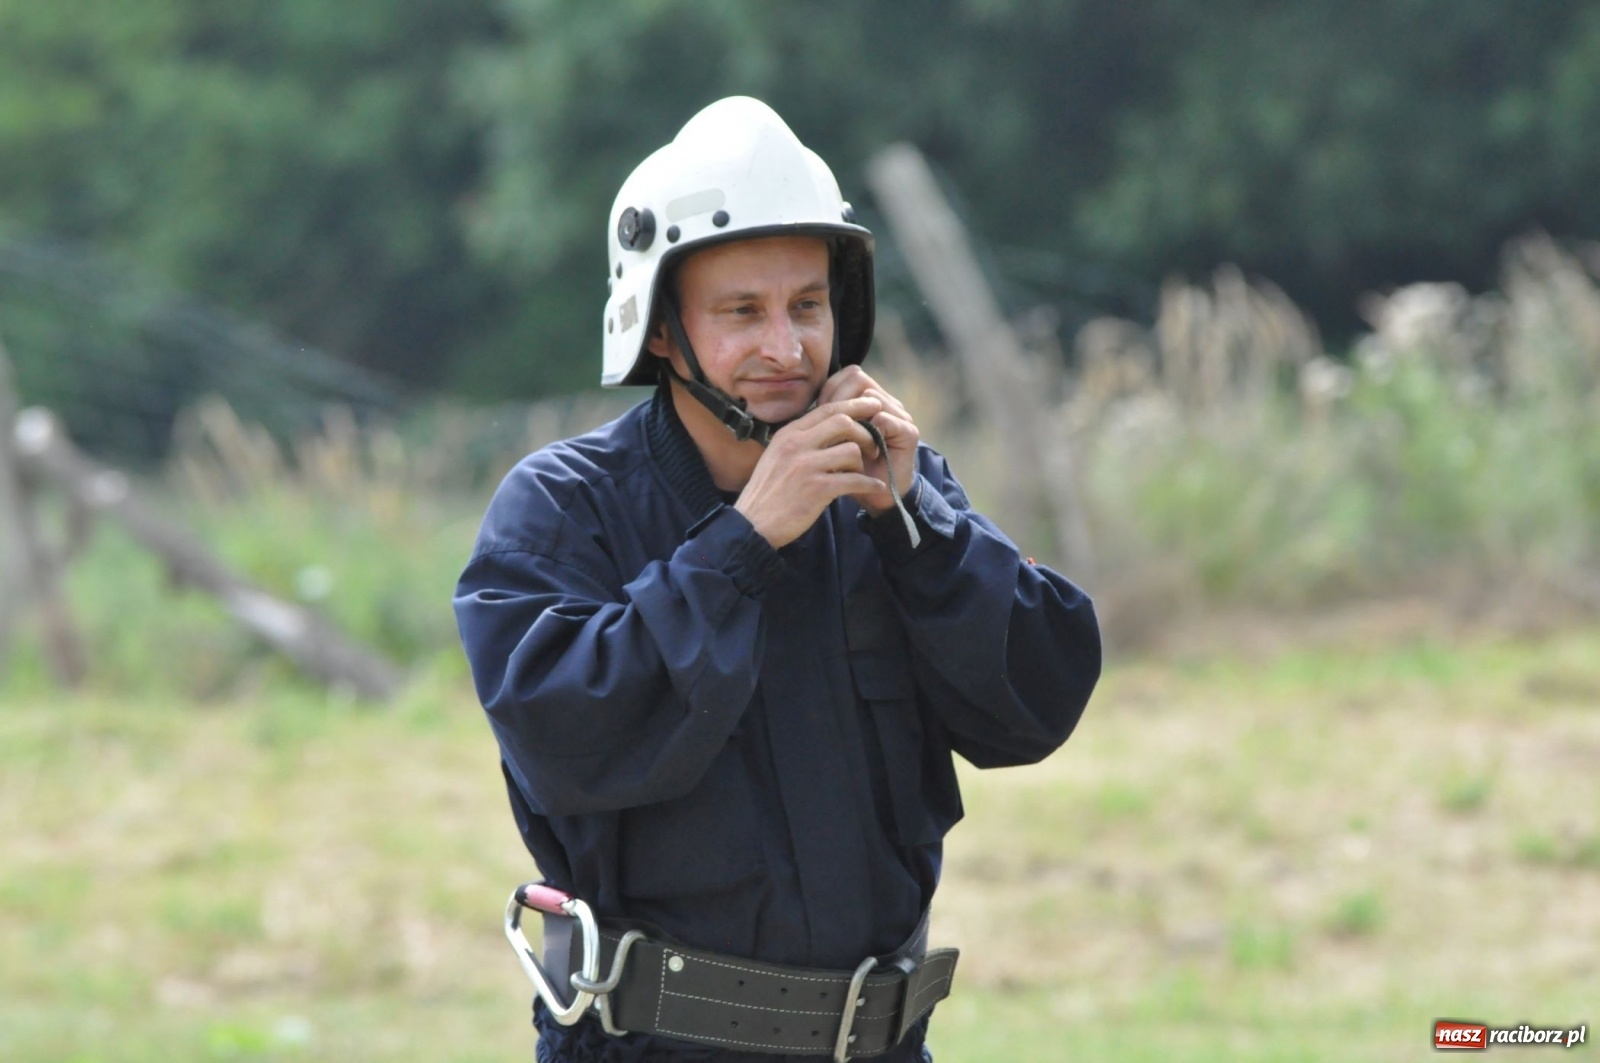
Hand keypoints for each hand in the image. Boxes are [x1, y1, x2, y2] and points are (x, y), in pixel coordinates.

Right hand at [734, 396, 887, 547]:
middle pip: (843, 422)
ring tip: (861, 473)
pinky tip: (875, 487)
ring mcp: (806, 466)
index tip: (872, 404)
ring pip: (851, 450)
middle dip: (865, 431)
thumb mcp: (776, 455)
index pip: (826, 408)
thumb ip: (799, 440)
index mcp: (788, 434)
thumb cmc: (768, 491)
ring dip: (863, 462)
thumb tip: (827, 428)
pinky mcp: (817, 489)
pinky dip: (869, 484)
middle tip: (873, 445)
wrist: (753, 523)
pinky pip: (854, 480)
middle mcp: (797, 445)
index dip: (854, 404)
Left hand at [817, 366, 919, 516]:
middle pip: (858, 377)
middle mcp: (887, 402)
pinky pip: (885, 418)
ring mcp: (900, 416)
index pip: (849, 374)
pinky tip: (859, 447)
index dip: (830, 389)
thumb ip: (826, 417)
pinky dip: (868, 430)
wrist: (876, 498)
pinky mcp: (909, 432)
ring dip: (852, 415)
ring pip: (870, 396)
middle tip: (829, 422)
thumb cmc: (850, 469)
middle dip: (838, 398)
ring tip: (844, 436)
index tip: (819, 411)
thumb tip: (806, 397)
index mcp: (870, 400)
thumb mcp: (833, 440)